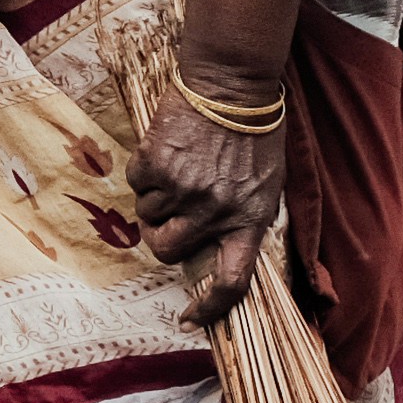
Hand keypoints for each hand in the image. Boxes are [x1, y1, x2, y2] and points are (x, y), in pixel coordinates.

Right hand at [128, 60, 288, 328]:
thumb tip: (216, 248)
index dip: (210, 308)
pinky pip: (136, 181)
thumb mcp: (265, 182)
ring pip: (148, 214)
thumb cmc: (254, 131)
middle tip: (166, 217)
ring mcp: (183, 189)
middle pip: (168, 250)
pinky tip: (166, 147)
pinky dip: (145, 168)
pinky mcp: (156, 164)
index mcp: (250, 220)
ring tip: (177, 165)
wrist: (233, 83)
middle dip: (160, 237)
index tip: (189, 319)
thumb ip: (242, 217)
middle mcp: (215, 212)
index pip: (233, 282)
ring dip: (155, 196)